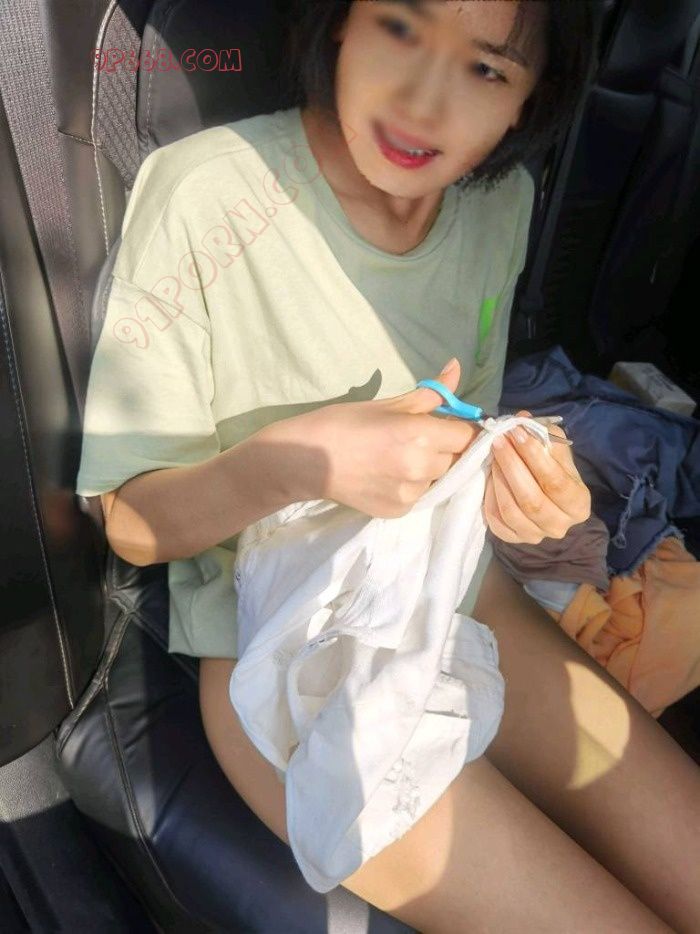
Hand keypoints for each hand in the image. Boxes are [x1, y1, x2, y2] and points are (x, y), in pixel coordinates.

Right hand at [271, 358, 478, 517]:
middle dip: (441, 448)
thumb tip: (456, 368)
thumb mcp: (389, 404)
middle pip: (454, 458)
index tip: (443, 425)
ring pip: (437, 478)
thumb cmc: (344, 423)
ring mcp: (411, 494)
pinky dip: (409, 486)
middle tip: (412, 440)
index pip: (466, 435)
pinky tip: (385, 476)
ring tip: (394, 459)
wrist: (306, 460)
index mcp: (421, 434)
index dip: (457, 429)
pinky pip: (418, 495)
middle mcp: (421, 467)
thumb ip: (431, 393)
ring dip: (427, 469)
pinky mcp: (399, 512)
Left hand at [483, 409, 590, 543]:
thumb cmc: (553, 468)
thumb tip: (522, 419)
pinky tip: (488, 480)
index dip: (534, 456)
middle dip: (512, 467)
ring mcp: (537, 536)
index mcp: (578, 503)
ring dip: (499, 481)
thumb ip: (543, 434)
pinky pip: (497, 522)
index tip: (516, 433)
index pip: (556, 482)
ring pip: (512, 512)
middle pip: (532, 500)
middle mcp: (560, 525)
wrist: (545, 495)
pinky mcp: (514, 539)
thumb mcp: (555, 449)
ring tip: (492, 458)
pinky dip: (489, 499)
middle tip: (498, 442)